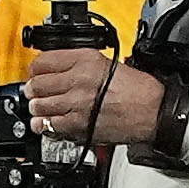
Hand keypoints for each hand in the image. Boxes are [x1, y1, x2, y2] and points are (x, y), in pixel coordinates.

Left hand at [22, 43, 162, 155]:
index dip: (35, 69)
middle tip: (36, 92)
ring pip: (38, 106)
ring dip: (38, 108)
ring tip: (43, 108)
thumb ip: (78, 63)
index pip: (41, 62)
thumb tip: (53, 68)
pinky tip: (48, 122)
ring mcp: (77, 104)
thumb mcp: (107, 63)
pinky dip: (44, 125)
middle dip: (33, 89)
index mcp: (85, 60)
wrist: (155, 111)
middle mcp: (78, 80)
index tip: (35, 74)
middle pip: (36, 84)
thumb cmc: (137, 90)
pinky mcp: (78, 126)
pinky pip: (48, 126)